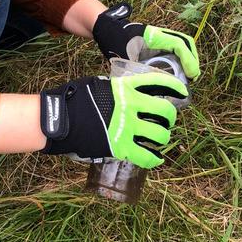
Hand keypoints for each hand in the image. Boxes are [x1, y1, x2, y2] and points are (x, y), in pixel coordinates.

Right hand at [39, 71, 187, 168]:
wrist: (59, 120)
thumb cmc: (75, 99)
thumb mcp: (99, 84)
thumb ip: (118, 88)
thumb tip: (129, 91)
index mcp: (126, 87)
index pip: (158, 82)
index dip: (175, 88)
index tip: (183, 93)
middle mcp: (131, 105)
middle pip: (166, 110)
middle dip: (171, 116)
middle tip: (167, 120)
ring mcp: (127, 127)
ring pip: (160, 134)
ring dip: (163, 137)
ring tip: (160, 138)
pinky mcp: (120, 147)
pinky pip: (147, 156)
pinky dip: (155, 159)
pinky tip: (156, 158)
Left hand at [92, 3, 199, 78]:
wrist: (107, 30)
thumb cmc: (114, 42)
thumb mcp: (124, 58)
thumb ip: (137, 73)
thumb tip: (150, 92)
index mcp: (153, 36)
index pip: (178, 44)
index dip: (189, 60)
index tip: (192, 75)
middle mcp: (159, 34)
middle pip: (185, 42)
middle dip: (192, 59)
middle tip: (193, 76)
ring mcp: (159, 36)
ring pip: (182, 43)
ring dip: (188, 58)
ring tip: (189, 76)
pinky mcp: (158, 41)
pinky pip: (174, 47)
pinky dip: (181, 57)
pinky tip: (179, 71)